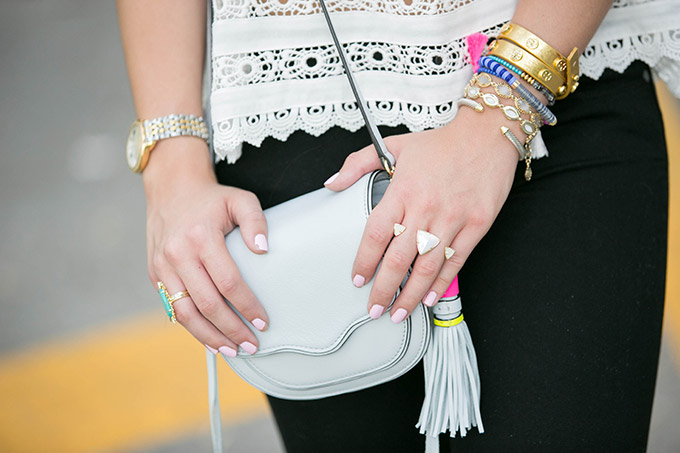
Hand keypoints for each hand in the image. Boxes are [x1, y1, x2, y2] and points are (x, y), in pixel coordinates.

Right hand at [144, 138, 268, 356]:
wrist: (171, 188)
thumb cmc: (211, 198)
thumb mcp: (240, 199)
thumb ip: (256, 221)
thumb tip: (264, 249)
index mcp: (201, 237)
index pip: (228, 282)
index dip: (247, 305)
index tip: (263, 321)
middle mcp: (178, 254)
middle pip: (207, 304)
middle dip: (231, 329)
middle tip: (252, 345)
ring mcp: (162, 267)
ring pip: (185, 314)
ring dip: (210, 337)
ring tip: (232, 351)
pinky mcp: (154, 274)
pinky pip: (172, 308)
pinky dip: (192, 327)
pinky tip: (210, 339)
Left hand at [324, 108, 519, 321]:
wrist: (487, 135)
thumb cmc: (440, 144)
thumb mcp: (394, 145)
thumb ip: (358, 163)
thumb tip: (331, 182)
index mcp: (402, 190)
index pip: (376, 234)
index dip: (365, 261)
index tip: (358, 280)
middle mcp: (426, 208)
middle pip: (399, 258)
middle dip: (384, 289)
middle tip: (374, 310)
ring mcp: (453, 219)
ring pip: (427, 266)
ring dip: (410, 295)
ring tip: (398, 313)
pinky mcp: (476, 226)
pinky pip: (455, 261)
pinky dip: (440, 283)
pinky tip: (428, 298)